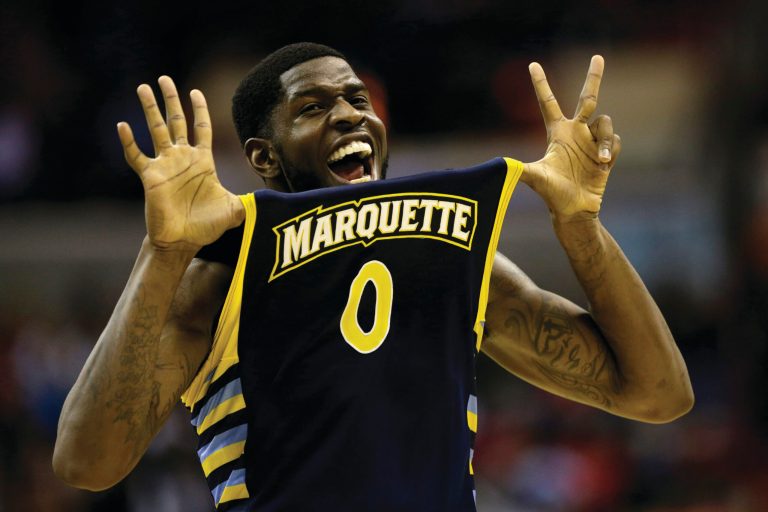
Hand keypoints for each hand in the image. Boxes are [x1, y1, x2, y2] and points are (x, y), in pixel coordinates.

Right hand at [117, 76, 243, 252]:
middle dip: (171, 99)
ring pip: (156, 130)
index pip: (202, 128)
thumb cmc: (207, 226)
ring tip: (142, 87)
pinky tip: (122, 125)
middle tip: (164, 78)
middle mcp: (182, 158)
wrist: (183, 241)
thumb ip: (252, 201)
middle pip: (176, 121)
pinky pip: (137, 156)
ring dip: (150, 109)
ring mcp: (165, 166)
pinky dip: (129, 142)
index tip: (195, 91)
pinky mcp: (150, 177)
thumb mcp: (235, 211)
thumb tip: (275, 202)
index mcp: (203, 161)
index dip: (199, 110)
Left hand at [522, 56, 621, 220]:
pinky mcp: (606, 152)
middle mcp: (575, 131)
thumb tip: (501, 166)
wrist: (575, 210)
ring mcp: (592, 141)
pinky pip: (615, 140)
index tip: (532, 65)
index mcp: (556, 132)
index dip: (541, 83)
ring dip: (605, 139)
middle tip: (598, 56)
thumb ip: (520, 170)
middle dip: (594, 77)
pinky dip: (611, 149)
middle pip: (587, 97)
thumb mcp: (535, 178)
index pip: (547, 102)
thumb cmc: (552, 194)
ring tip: (601, 159)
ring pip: (605, 123)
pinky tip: (604, 164)